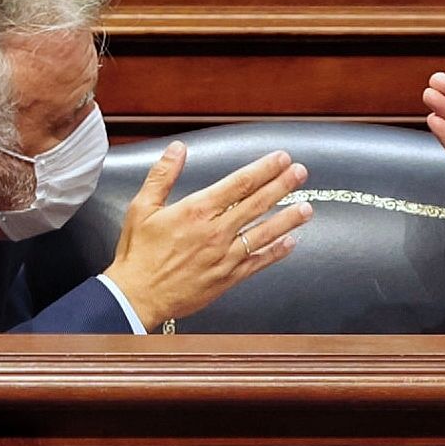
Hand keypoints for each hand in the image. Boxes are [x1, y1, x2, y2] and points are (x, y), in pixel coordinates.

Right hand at [103, 142, 312, 328]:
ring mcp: (224, 256)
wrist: (137, 296)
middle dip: (282, 186)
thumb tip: (177, 149)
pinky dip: (276, 252)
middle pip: (257, 203)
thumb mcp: (142, 207)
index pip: (239, 183)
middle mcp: (216, 232)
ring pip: (264, 233)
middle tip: (300, 173)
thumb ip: (162, 175)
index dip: (263, 169)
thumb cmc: (138, 254)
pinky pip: (258, 262)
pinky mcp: (227, 278)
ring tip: (307, 207)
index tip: (280, 158)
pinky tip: (290, 243)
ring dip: (288, 219)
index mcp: (196, 211)